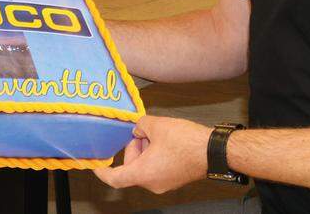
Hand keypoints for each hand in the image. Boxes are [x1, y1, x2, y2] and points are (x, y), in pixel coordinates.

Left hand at [94, 115, 211, 193]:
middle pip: (132, 167)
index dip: (103, 172)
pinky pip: (157, 168)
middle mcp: (152, 183)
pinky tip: (166, 140)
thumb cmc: (186, 142)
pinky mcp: (174, 179)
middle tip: (143, 131)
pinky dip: (155, 155)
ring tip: (159, 133)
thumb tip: (138, 128)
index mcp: (143, 173)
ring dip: (146, 149)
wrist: (212, 151)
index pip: (115, 178)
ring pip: (145, 166)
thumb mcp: (158, 125)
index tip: (97, 166)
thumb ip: (141, 125)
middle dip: (134, 147)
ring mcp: (164, 183)